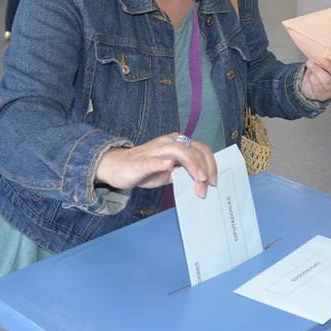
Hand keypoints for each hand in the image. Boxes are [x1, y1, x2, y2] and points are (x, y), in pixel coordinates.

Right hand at [95, 133, 218, 197]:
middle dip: (204, 167)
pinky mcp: (140, 162)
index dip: (210, 164)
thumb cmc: (143, 169)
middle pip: (193, 149)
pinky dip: (161, 162)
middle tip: (208, 186)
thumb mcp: (168, 172)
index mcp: (176, 144)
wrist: (115, 167)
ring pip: (178, 151)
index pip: (199, 149)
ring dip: (192, 165)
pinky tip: (169, 166)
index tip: (214, 181)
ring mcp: (154, 151)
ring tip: (200, 179)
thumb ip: (183, 172)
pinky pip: (151, 160)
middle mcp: (167, 143)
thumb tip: (202, 181)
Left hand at [300, 54, 330, 101]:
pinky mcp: (323, 95)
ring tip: (311, 63)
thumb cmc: (323, 70)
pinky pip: (318, 86)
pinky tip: (309, 72)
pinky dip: (312, 77)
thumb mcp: (329, 62)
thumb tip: (325, 46)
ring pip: (328, 81)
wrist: (311, 85)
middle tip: (322, 59)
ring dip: (318, 71)